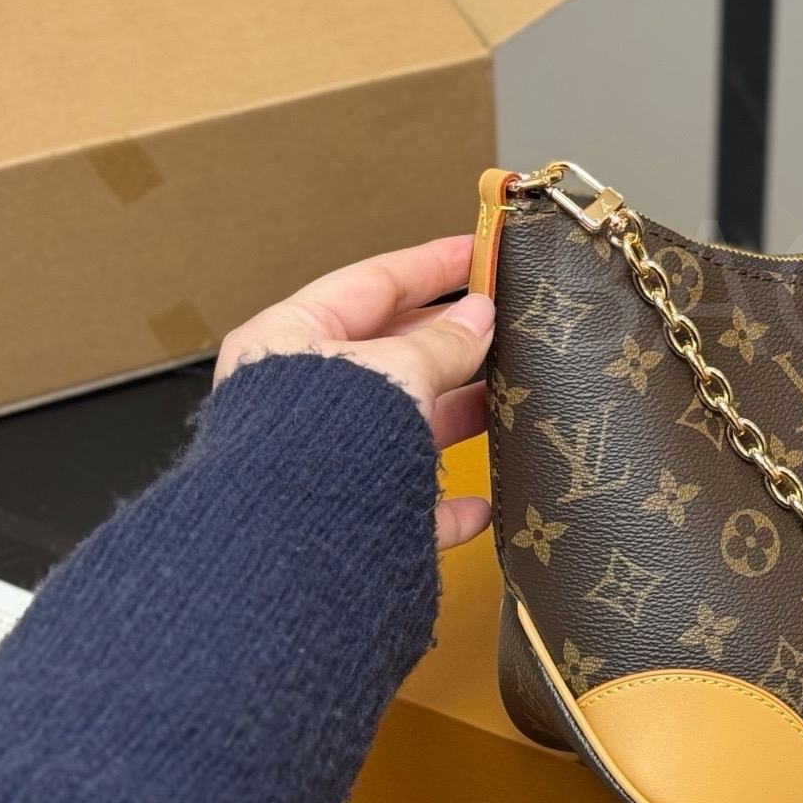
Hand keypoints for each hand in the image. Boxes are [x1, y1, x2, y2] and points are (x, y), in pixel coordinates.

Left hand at [215, 235, 494, 549]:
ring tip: (511, 399)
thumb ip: (443, 342)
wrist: (293, 551)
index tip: (480, 251)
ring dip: (458, 415)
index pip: (372, 283)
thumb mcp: (397, 369)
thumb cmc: (321, 445)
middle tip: (507, 324)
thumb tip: (479, 316)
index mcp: (291, 342)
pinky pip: (408, 503)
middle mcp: (301, 400)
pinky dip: (448, 503)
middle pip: (390, 355)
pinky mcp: (349, 520)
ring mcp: (324, 461)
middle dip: (451, 342)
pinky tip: (483, 504)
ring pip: (405, 426)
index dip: (431, 264)